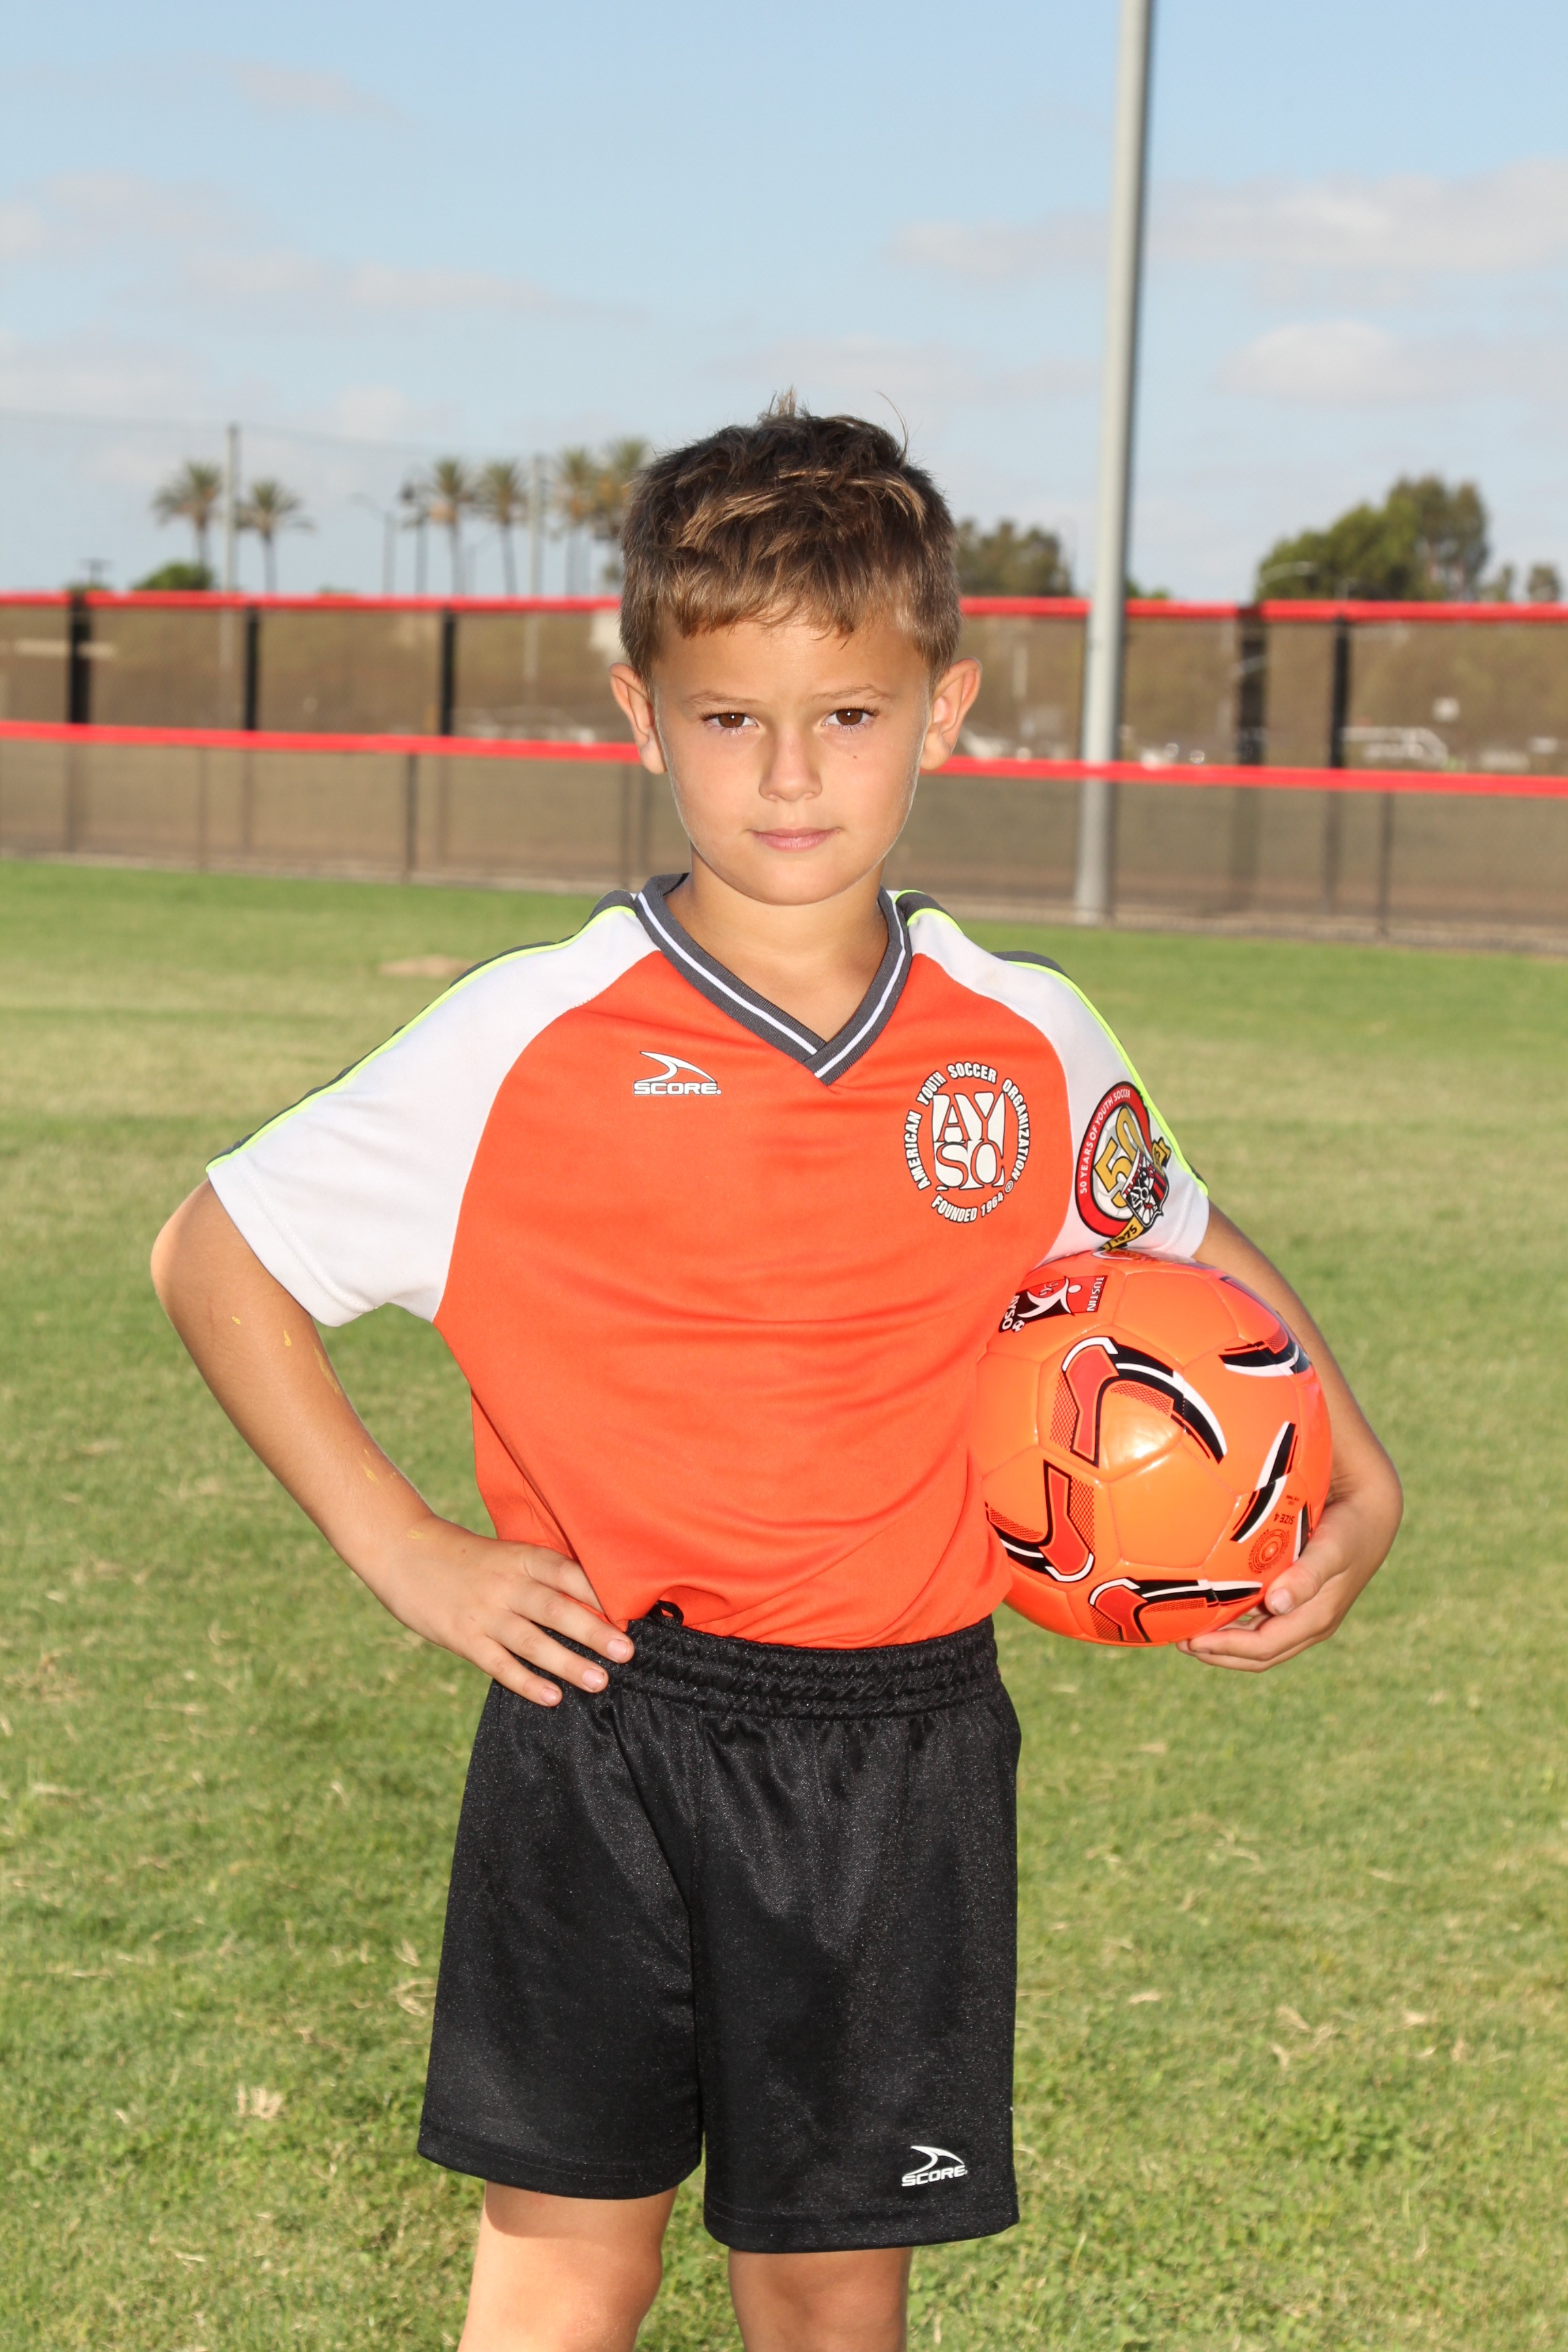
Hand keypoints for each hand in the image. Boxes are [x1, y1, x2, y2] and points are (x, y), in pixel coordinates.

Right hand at [372, 1517, 634, 1705]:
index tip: (630, 1612)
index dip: (600, 1593)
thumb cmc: (465, 1557)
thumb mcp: (506, 1554)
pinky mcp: (463, 1638)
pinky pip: (500, 1664)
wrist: (404, 1551)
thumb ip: (540, 1576)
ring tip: (599, 1681)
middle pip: (557, 1609)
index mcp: (522, 1557)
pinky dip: (527, 1682)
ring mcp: (484, 1613)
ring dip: (568, 1663)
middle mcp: (507, 1584)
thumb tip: (590, 1603)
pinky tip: (552, 1697)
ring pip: (533, 1641)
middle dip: (595, 1632)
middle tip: (627, 1652)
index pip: (568, 1574)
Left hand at [1179, 1452, 1401, 1672]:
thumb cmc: (1348, 1531)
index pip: (1264, 1647)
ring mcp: (1304, 1616)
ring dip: (1225, 1644)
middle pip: (1259, 1655)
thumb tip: (1277, 1604)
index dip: (1226, 1649)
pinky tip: (1213, 1611)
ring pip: (1260, 1644)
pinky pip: (1264, 1625)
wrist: (1371, 1518)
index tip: (1192, 1641)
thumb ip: (1307, 1576)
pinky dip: (1237, 1626)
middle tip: (1180, 1642)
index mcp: (1315, 1619)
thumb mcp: (1331, 1550)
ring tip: (1189, 1632)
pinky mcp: (1299, 1603)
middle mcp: (1309, 1625)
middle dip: (1220, 1654)